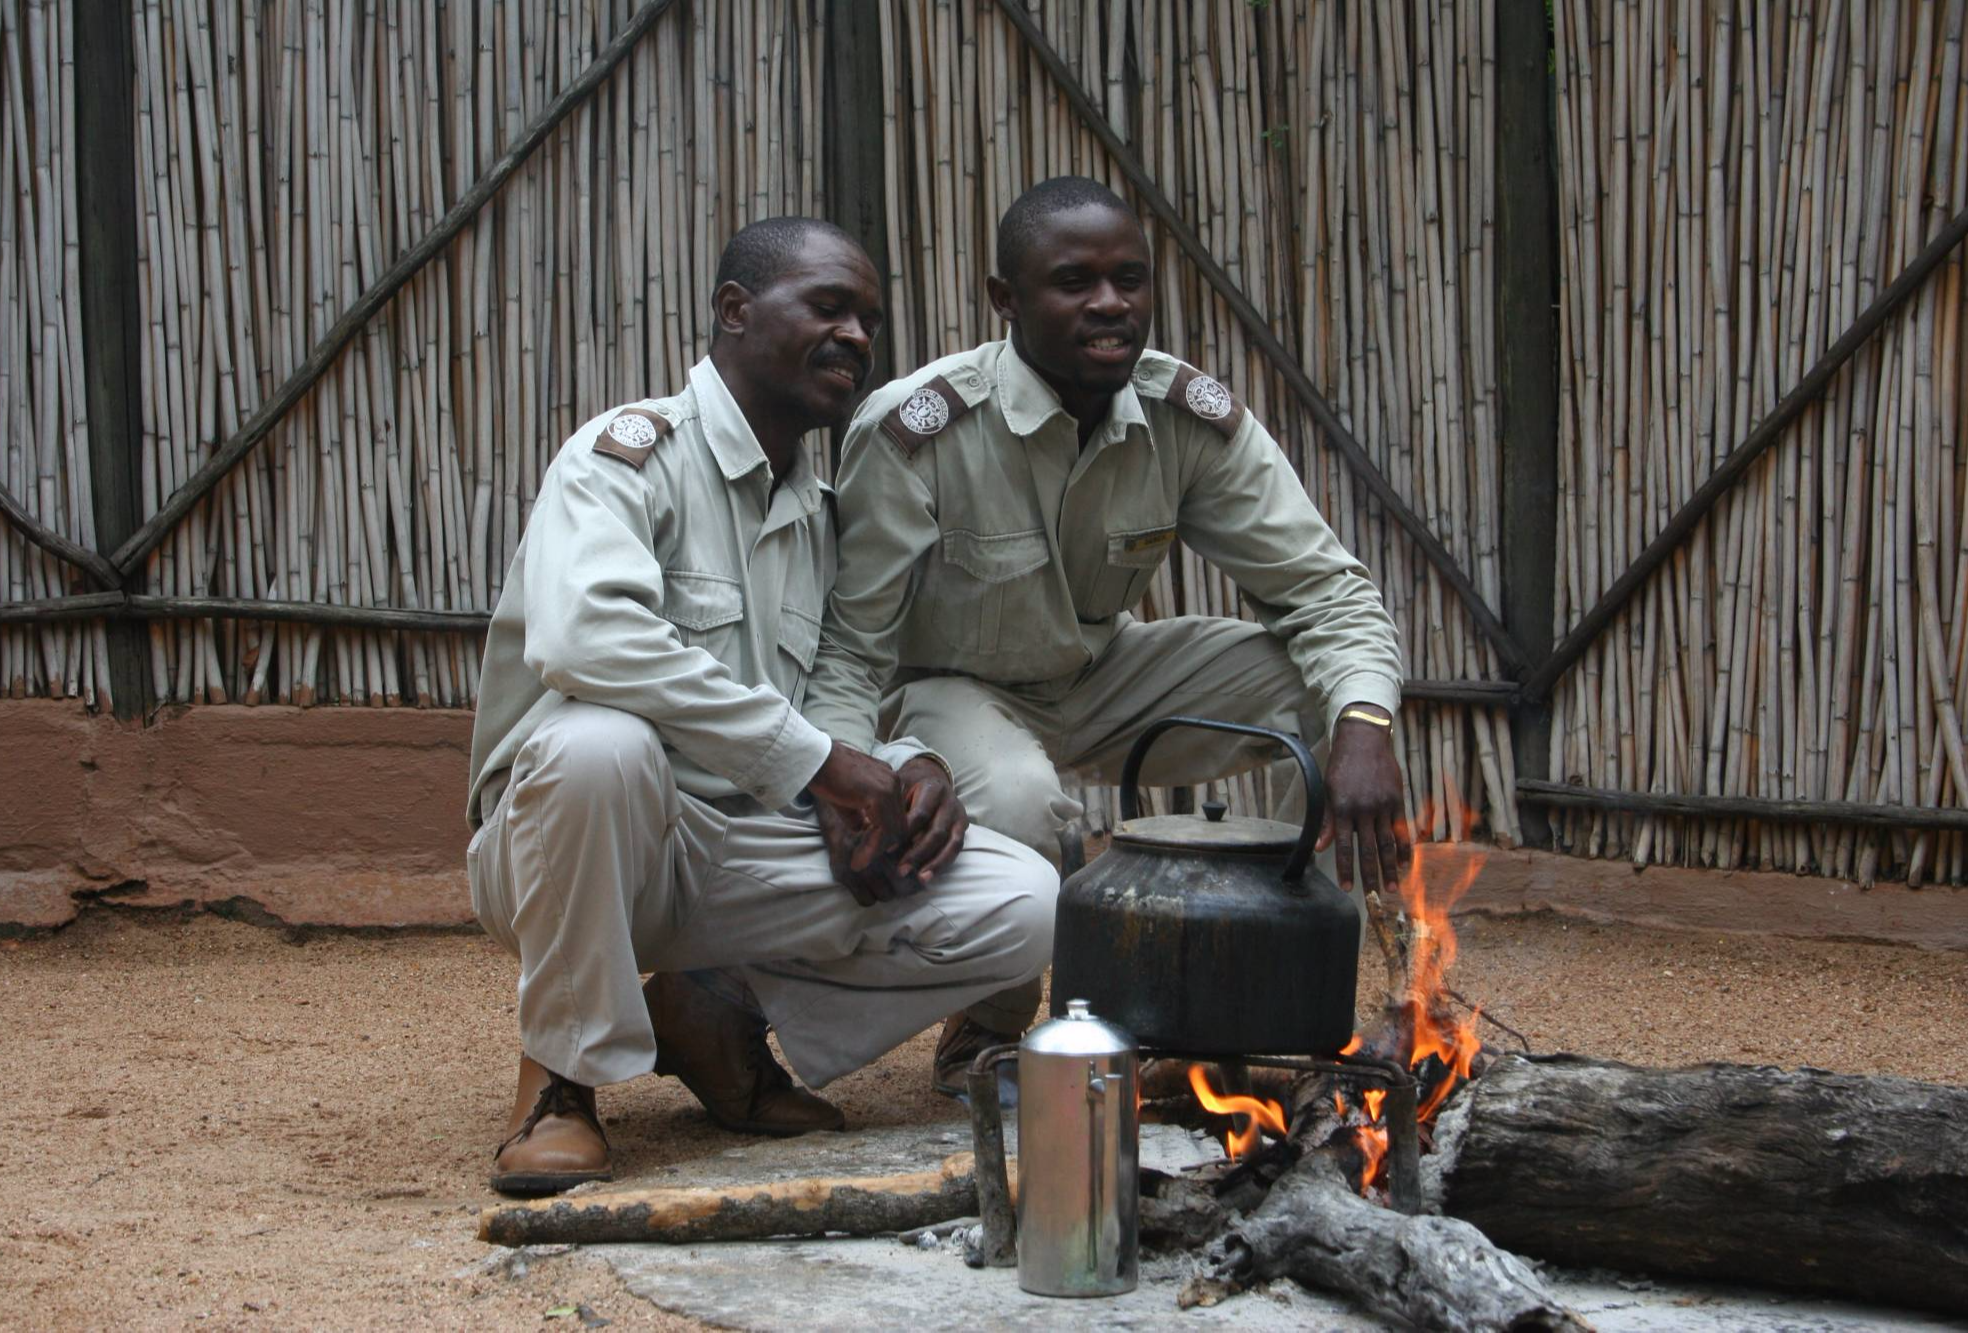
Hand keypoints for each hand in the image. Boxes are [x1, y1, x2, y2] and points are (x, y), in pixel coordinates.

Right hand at [809, 742, 912, 904]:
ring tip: (859, 864)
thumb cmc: (825, 775)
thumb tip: (863, 833)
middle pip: (899, 824)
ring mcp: (889, 788)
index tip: (866, 854)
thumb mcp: (847, 799)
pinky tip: (858, 859)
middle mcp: (894, 782)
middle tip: (862, 862)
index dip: (883, 837)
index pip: (895, 815)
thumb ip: (859, 815)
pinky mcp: (879, 796)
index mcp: (888, 779)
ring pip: (894, 830)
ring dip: (876, 851)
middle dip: (882, 847)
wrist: (814, 758)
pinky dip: (872, 848)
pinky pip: (883, 830)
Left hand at [893, 756, 967, 883]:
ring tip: (920, 879)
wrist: (928, 779)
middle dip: (918, 853)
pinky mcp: (963, 826)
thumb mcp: (897, 789)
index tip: (888, 850)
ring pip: (951, 843)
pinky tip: (928, 875)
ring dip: (935, 863)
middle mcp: (949, 801)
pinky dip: (943, 863)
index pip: (920, 815)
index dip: (905, 834)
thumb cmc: (907, 787)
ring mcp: (959, 815)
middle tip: (901, 870)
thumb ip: (890, 808)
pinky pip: (956, 848)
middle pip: (937, 831)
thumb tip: (869, 830)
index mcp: (932, 788)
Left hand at [1313, 704, 1411, 895]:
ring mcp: (1383, 805)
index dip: (1345, 868)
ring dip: (1389, 867)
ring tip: (1391, 887)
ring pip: (1387, 842)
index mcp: (1343, 808)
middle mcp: (1364, 809)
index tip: (1347, 888)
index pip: (1343, 846)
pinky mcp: (1398, 799)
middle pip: (1368, 849)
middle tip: (1373, 896)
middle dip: (1370, 875)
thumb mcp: (1327, 791)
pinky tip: (1404, 863)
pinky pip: (1402, 828)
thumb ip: (1326, 821)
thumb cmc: (1341, 766)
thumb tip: (1320, 848)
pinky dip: (1404, 847)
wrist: (1364, 739)